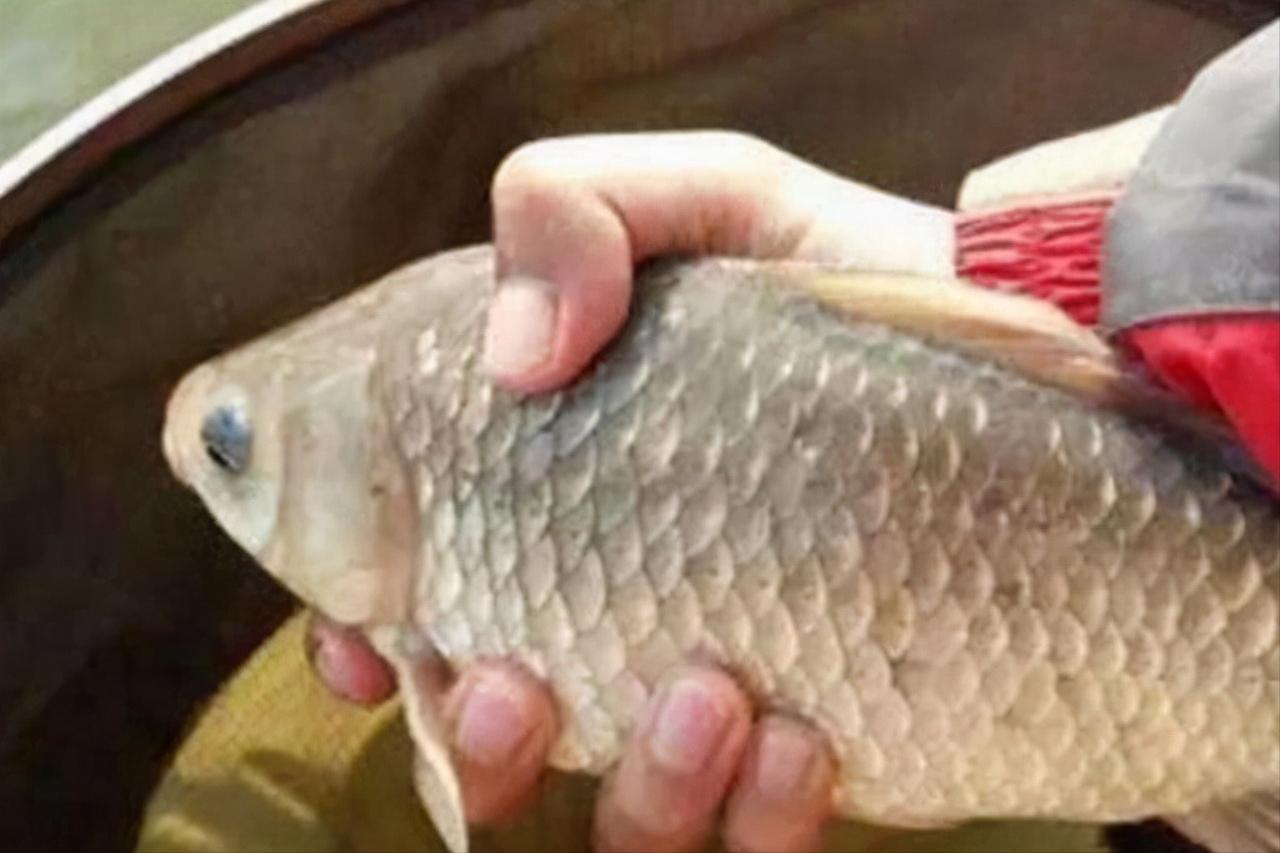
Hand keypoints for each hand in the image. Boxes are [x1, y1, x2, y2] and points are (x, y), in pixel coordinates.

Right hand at [307, 131, 955, 851]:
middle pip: (498, 735)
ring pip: (622, 815)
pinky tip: (806, 734)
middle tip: (516, 686)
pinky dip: (761, 815)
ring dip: (637, 787)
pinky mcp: (821, 750)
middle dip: (481, 746)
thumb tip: (512, 355)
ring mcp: (719, 692)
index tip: (369, 639)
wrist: (1035, 360)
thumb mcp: (715, 203)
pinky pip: (754, 838)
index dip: (368, 634)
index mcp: (561, 494)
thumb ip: (577, 211)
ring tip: (709, 695)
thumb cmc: (853, 278)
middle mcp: (626, 605)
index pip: (421, 590)